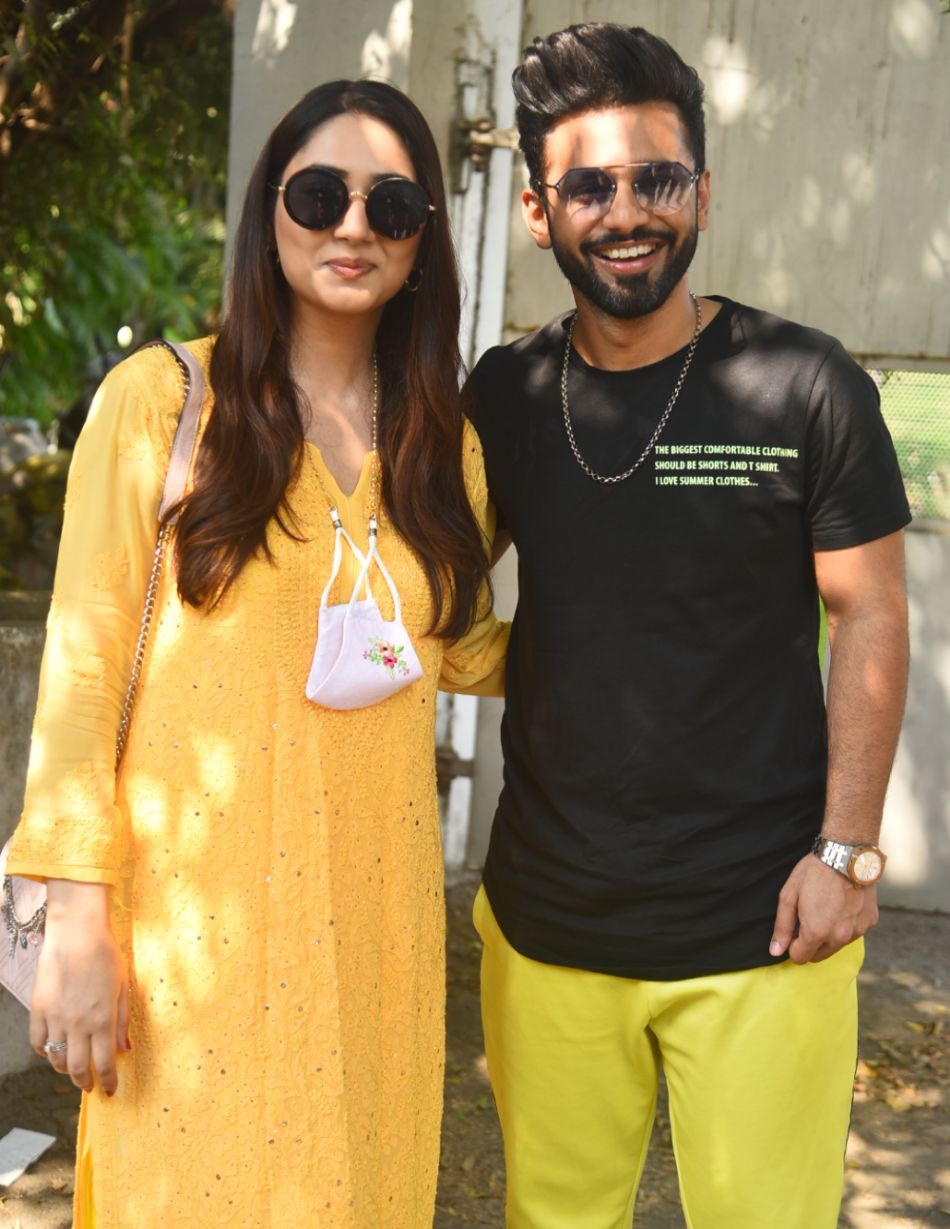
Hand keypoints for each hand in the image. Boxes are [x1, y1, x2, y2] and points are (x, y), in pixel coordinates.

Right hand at [28, 880, 129, 1095]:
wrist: (77, 934)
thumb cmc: (106, 956)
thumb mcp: (124, 987)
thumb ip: (123, 1021)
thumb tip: (126, 1049)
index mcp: (103, 1020)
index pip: (105, 1063)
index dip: (108, 1081)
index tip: (109, 1091)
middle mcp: (78, 1025)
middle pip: (77, 1068)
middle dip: (85, 1082)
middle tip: (90, 1087)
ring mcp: (56, 1019)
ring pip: (56, 1059)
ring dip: (64, 1069)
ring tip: (72, 1070)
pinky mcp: (39, 1010)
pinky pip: (38, 1042)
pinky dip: (44, 1052)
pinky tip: (52, 1050)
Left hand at [769, 854, 878, 964]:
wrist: (846, 855)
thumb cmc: (814, 873)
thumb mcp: (789, 896)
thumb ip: (782, 926)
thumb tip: (776, 951)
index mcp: (816, 932)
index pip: (800, 958)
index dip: (793, 946)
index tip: (793, 931)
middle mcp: (839, 937)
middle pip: (819, 955)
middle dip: (810, 944)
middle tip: (808, 919)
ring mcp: (857, 931)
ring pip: (837, 945)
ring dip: (829, 935)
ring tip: (826, 909)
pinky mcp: (870, 922)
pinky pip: (853, 933)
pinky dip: (846, 925)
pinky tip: (842, 905)